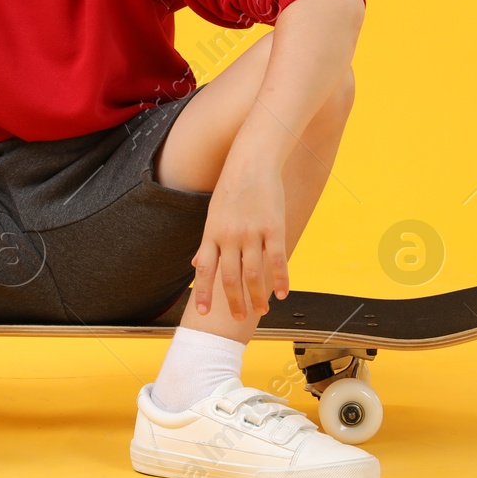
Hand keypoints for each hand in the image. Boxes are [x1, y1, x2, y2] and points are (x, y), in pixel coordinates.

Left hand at [191, 158, 288, 319]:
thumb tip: (194, 266)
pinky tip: (282, 294)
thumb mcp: (212, 214)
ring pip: (254, 274)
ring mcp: (252, 232)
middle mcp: (230, 236)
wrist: (252, 159)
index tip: (203, 313)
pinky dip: (279, 280)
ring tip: (261, 310)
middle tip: (238, 317)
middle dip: (234, 301)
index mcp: (212, 233)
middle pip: (230, 278)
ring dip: (257, 296)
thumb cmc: (232, 187)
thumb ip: (206, 243)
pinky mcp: (274, 228)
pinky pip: (276, 260)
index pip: (205, 270)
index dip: (204, 293)